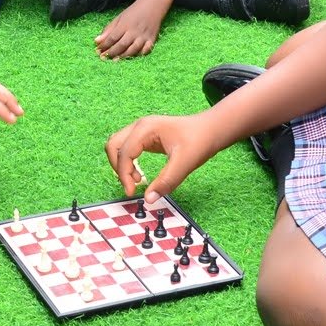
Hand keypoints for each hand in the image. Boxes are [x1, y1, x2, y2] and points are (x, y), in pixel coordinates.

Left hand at [95, 0, 164, 59]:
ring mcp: (144, 36)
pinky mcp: (152, 40)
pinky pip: (146, 50)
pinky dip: (139, 55)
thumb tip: (97, 41)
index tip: (97, 50)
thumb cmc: (133, 12)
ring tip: (114, 60)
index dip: (104, 45)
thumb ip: (108, 30)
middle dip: (111, 53)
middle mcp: (134, 31)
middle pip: (122, 45)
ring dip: (123, 56)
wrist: (152, 6)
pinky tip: (132, 57)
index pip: (112, 38)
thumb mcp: (119, 18)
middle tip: (103, 58)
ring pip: (133, 50)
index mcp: (125, 25)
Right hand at [105, 112, 221, 205]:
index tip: (132, 192)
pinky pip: (127, 148)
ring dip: (121, 164)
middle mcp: (140, 126)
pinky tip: (140, 174)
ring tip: (137, 180)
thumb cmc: (200, 140)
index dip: (124, 175)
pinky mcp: (146, 136)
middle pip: (113, 146)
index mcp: (146, 128)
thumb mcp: (184, 163)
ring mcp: (142, 129)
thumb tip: (149, 199)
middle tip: (130, 186)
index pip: (124, 153)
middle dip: (117, 168)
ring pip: (117, 146)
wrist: (212, 129)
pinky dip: (128, 162)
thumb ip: (166, 181)